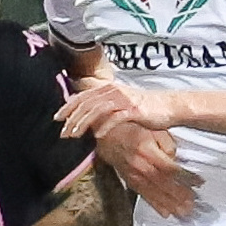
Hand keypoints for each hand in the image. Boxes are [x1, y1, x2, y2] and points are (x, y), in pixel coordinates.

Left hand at [56, 78, 179, 139]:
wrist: (168, 106)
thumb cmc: (145, 108)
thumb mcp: (122, 103)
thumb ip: (105, 106)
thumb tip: (88, 116)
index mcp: (108, 89)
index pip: (82, 96)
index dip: (68, 107)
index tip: (57, 118)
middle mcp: (113, 91)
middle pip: (86, 103)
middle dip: (71, 118)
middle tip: (63, 132)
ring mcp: (123, 100)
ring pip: (97, 110)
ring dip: (83, 123)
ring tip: (74, 135)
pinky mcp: (133, 110)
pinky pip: (115, 118)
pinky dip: (104, 127)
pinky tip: (97, 136)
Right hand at [94, 125, 201, 217]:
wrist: (105, 133)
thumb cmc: (132, 127)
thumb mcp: (152, 126)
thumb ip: (166, 142)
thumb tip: (173, 157)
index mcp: (147, 150)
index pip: (171, 168)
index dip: (186, 177)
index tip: (199, 183)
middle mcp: (140, 166)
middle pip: (164, 184)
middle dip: (180, 196)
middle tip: (193, 205)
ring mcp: (134, 175)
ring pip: (155, 193)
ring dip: (171, 204)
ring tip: (184, 212)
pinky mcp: (130, 181)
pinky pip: (144, 195)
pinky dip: (155, 205)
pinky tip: (165, 213)